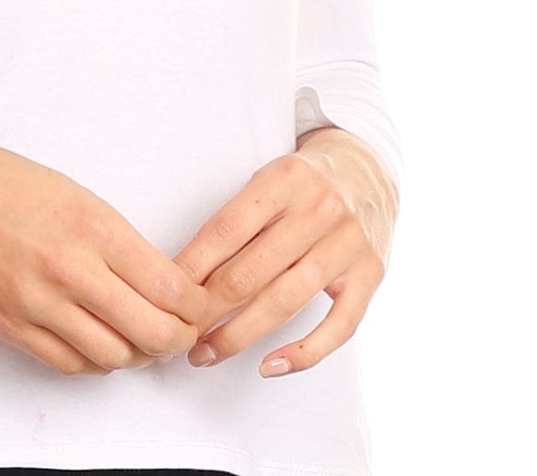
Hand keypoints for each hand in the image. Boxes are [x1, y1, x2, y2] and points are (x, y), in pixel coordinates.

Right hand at [0, 128, 210, 375]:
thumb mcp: (69, 191)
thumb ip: (113, 236)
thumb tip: (157, 279)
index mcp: (91, 224)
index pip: (169, 287)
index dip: (196, 306)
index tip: (200, 305)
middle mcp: (69, 269)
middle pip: (151, 333)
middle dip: (176, 339)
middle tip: (179, 331)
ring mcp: (37, 304)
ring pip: (114, 357)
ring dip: (135, 353)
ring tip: (137, 337)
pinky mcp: (10, 327)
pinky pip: (70, 364)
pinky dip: (94, 361)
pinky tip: (97, 342)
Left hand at [169, 126, 399, 378]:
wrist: (366, 171)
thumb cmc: (300, 183)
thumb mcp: (266, 181)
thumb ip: (235, 219)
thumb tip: (184, 273)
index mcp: (283, 178)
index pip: (226, 229)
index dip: (192, 266)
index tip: (165, 294)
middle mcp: (319, 209)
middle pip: (252, 271)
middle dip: (209, 309)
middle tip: (179, 334)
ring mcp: (348, 244)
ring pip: (286, 301)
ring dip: (241, 334)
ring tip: (208, 353)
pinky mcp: (371, 274)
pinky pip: (339, 326)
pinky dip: (304, 352)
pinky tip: (270, 366)